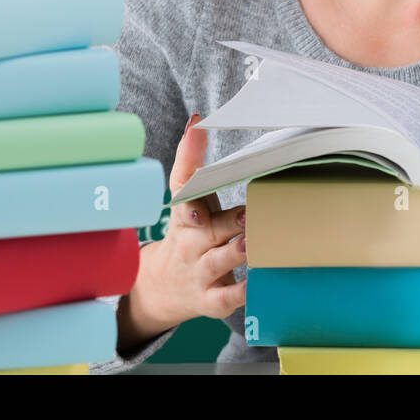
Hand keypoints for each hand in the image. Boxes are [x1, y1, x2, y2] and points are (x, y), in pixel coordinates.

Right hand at [118, 113, 246, 352]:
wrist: (162, 287)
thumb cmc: (189, 232)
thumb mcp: (188, 197)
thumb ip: (192, 160)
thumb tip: (197, 119)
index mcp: (185, 216)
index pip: (183, 200)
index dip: (190, 201)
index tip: (198, 205)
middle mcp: (191, 244)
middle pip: (207, 231)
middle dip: (227, 223)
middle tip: (249, 215)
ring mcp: (200, 273)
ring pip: (217, 262)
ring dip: (235, 253)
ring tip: (252, 243)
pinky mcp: (210, 300)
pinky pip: (225, 299)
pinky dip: (240, 293)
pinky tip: (256, 284)